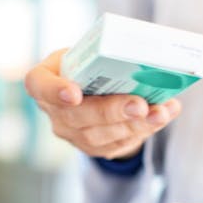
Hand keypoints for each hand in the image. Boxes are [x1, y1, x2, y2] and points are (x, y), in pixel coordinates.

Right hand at [24, 49, 180, 159]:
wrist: (92, 91)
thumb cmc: (88, 66)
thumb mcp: (87, 54)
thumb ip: (105, 57)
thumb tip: (147, 61)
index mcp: (44, 81)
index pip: (39, 85)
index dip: (55, 91)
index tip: (74, 93)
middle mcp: (54, 111)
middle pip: (77, 116)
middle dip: (112, 112)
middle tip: (139, 105)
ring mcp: (72, 134)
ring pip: (101, 136)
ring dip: (135, 125)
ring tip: (160, 113)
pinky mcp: (94, 148)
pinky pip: (118, 143)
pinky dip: (145, 129)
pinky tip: (162, 116)